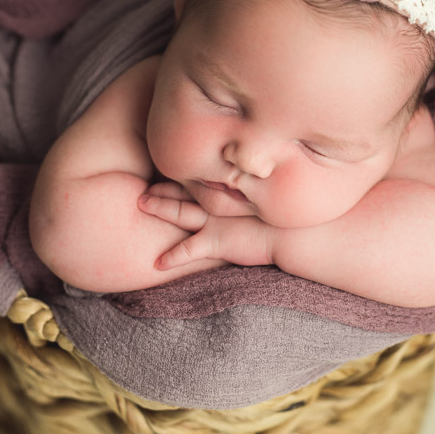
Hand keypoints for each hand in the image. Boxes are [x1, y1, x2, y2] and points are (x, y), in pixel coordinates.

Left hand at [138, 182, 274, 268]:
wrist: (294, 233)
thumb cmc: (287, 218)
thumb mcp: (270, 199)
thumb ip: (259, 192)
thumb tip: (257, 186)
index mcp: (230, 193)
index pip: (200, 181)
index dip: (181, 177)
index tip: (165, 170)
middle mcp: (219, 203)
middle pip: (184, 192)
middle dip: (163, 188)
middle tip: (144, 186)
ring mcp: (215, 221)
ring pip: (180, 211)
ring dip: (160, 207)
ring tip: (140, 203)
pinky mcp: (216, 242)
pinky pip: (188, 250)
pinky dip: (173, 256)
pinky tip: (157, 263)